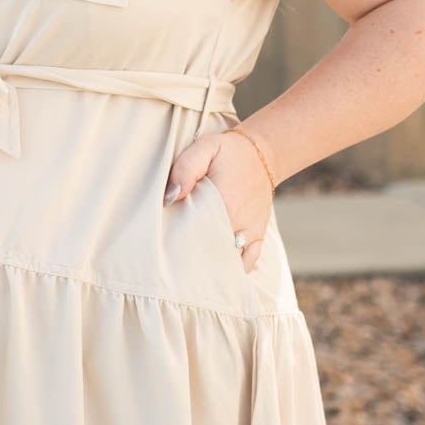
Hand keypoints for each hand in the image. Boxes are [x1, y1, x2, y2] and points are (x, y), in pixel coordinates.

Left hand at [164, 125, 274, 272]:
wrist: (262, 153)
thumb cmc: (227, 152)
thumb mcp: (204, 149)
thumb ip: (185, 169)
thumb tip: (170, 197)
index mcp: (222, 200)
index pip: (194, 232)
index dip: (177, 242)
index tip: (163, 247)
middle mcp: (237, 220)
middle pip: (208, 249)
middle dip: (190, 258)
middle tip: (172, 264)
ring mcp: (249, 230)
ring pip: (228, 259)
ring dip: (211, 267)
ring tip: (191, 274)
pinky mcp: (258, 234)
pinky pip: (249, 260)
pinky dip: (235, 270)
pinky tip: (219, 275)